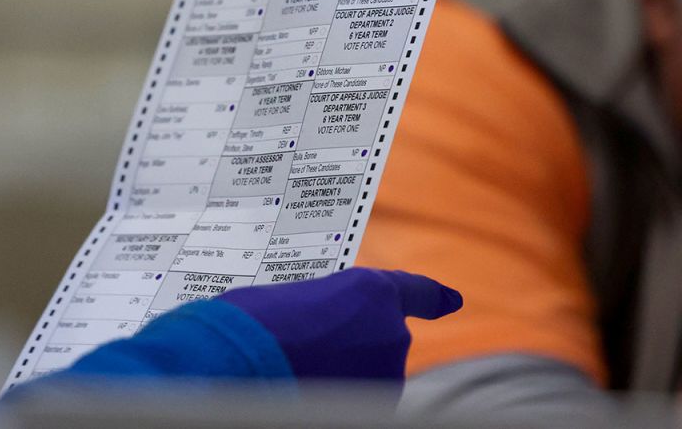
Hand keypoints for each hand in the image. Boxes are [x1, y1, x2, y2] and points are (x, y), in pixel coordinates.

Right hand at [220, 268, 462, 381]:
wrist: (244, 359)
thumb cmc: (255, 321)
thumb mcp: (293, 300)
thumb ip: (324, 315)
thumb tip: (325, 345)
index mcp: (372, 291)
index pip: (414, 293)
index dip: (433, 297)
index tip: (451, 301)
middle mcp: (393, 332)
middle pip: (380, 344)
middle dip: (350, 348)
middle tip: (303, 346)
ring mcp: (388, 376)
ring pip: (370, 378)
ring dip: (343, 377)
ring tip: (297, 369)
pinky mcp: (375, 405)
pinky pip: (360, 401)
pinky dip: (336, 399)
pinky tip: (302, 389)